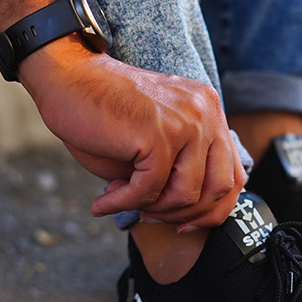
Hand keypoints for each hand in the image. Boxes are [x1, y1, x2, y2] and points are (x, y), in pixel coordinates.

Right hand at [19, 38, 246, 227]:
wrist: (67, 78)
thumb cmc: (105, 113)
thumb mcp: (157, 140)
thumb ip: (183, 168)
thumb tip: (196, 214)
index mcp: (210, 112)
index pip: (234, 175)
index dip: (213, 210)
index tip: (183, 223)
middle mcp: (206, 113)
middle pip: (219, 188)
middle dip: (185, 215)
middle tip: (149, 216)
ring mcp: (185, 121)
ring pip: (186, 194)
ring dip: (151, 209)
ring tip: (120, 201)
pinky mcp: (158, 134)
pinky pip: (149, 190)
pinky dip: (123, 203)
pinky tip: (102, 203)